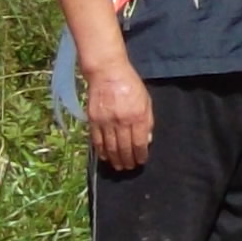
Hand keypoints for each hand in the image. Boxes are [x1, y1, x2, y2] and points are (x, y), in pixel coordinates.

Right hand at [80, 57, 155, 175]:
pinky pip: (97, 140)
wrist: (107, 72)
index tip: (141, 161)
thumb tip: (147, 140)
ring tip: (118, 166)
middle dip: (127, 161)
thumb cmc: (130, 85)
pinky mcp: (93, 120)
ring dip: (115, 160)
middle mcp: (121, 121)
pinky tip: (105, 157)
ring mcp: (106, 121)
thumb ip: (148, 121)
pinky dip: (101, 151)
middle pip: (124, 148)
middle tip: (129, 167)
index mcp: (137, 116)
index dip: (140, 155)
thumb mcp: (146, 100)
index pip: (139, 143)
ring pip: (110, 147)